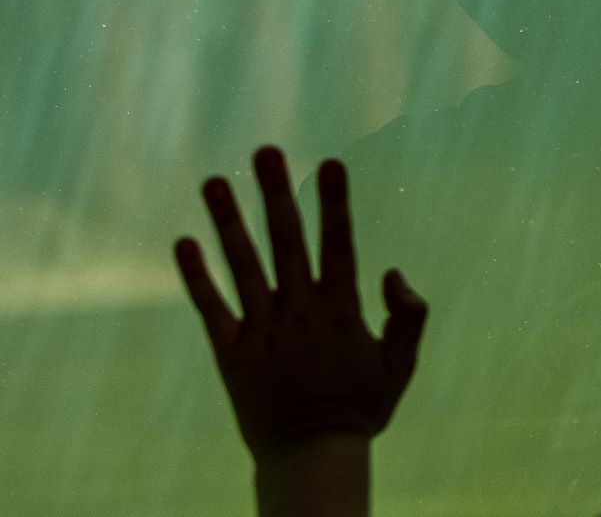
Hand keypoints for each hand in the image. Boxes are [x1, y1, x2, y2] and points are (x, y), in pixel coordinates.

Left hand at [174, 146, 426, 458]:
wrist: (311, 456)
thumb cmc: (360, 409)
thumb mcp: (402, 364)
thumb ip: (409, 316)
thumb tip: (395, 273)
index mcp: (341, 309)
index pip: (338, 244)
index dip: (334, 203)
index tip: (331, 163)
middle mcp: (299, 311)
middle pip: (286, 241)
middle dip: (277, 193)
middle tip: (266, 150)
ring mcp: (262, 330)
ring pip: (243, 265)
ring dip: (228, 221)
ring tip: (214, 181)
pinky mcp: (231, 353)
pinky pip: (211, 308)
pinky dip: (197, 275)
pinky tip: (184, 242)